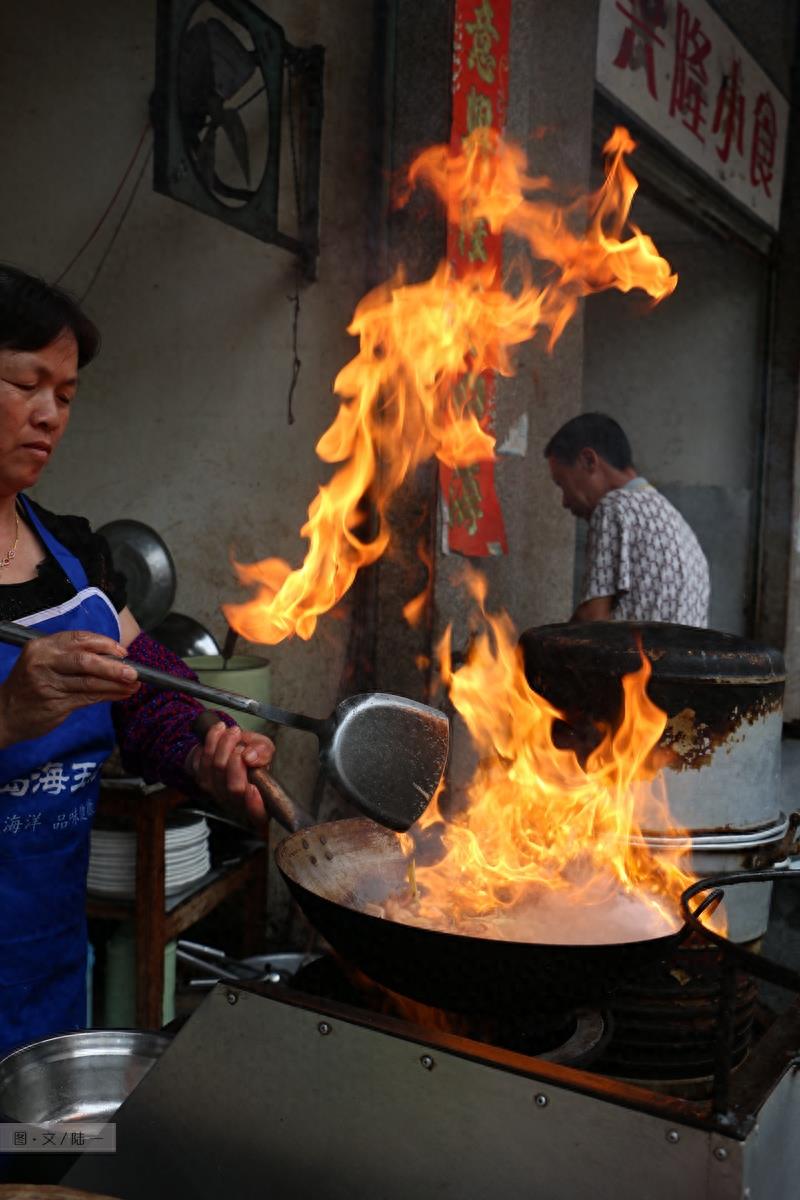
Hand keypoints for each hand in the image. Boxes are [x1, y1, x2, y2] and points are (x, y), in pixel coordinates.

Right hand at [0, 629, 139, 746]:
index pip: (78, 639)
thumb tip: (112, 656)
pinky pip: (87, 698)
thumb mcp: (43, 662)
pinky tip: (121, 694)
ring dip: (116, 684)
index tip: (122, 651)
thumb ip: (71, 656)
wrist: (3, 714)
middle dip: (113, 666)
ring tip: (134, 684)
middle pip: (85, 660)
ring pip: (90, 682)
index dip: (104, 644)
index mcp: (42, 647)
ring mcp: (48, 685)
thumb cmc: (30, 684)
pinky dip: (108, 695)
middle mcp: (43, 663)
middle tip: (134, 671)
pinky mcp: (55, 704)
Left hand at [187, 721, 275, 832]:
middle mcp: (239, 803)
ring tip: (232, 731)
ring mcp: (219, 795)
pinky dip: (211, 741)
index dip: (254, 805)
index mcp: (260, 801)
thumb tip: (250, 757)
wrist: (229, 746)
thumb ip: (263, 752)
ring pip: (218, 770)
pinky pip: (204, 761)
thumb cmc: (250, 752)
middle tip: (243, 744)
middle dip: (238, 758)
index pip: (258, 815)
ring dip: (224, 744)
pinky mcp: (203, 783)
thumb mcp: (265, 748)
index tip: (252, 788)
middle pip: (235, 788)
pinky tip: (219, 732)